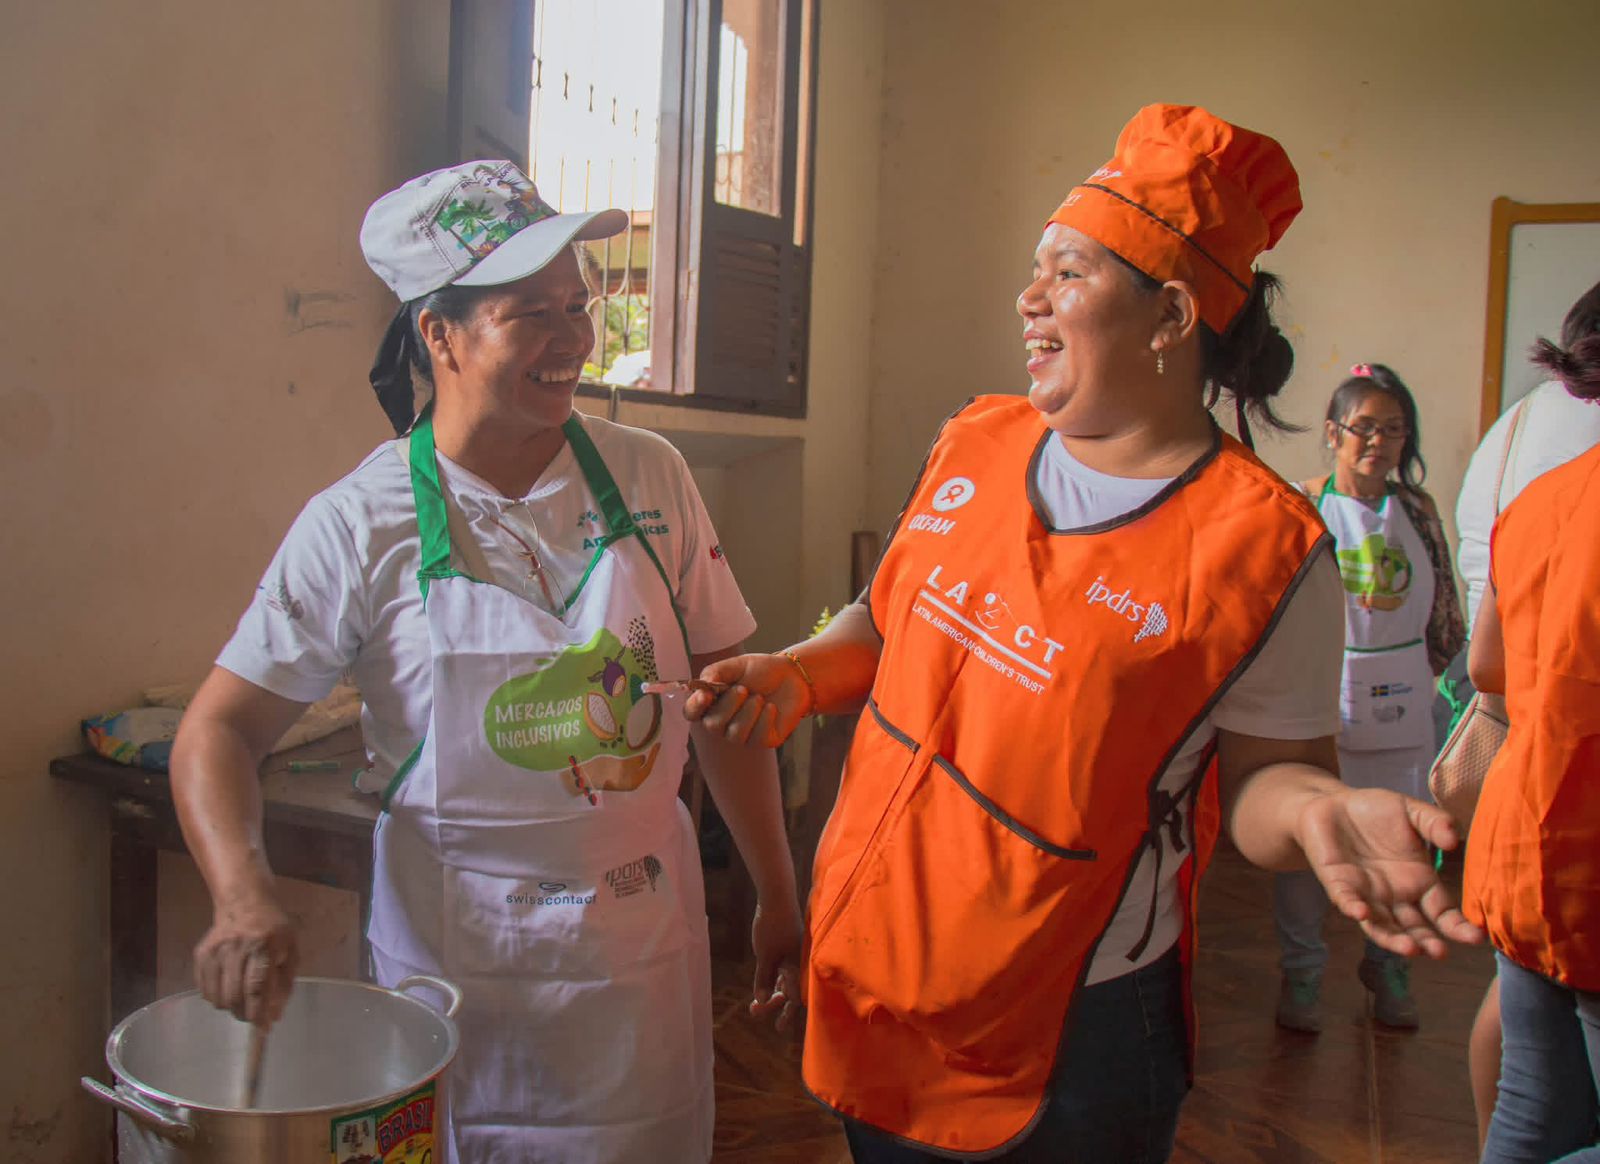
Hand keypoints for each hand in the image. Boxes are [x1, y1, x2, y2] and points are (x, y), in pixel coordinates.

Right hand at [193, 885, 298, 1026]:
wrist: (246, 902)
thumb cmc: (275, 930)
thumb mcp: (290, 951)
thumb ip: (284, 985)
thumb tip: (274, 1018)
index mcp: (263, 946)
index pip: (257, 987)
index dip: (259, 1012)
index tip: (263, 1029)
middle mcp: (237, 949)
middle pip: (235, 996)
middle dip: (245, 1014)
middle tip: (253, 1015)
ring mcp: (215, 951)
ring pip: (218, 997)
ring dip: (231, 1008)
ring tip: (242, 1000)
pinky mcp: (201, 954)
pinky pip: (204, 990)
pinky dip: (216, 998)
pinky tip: (228, 989)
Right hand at [682, 654, 811, 747]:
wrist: (792, 676)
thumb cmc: (761, 671)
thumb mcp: (736, 665)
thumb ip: (715, 672)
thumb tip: (702, 686)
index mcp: (711, 703)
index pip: (692, 713)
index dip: (695, 707)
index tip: (705, 695)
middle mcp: (723, 723)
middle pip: (712, 726)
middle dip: (728, 706)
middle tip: (744, 689)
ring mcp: (742, 735)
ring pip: (735, 734)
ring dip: (748, 712)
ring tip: (759, 697)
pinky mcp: (762, 741)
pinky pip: (757, 738)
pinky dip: (765, 719)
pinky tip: (771, 708)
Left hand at [748, 896, 803, 1031]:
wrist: (776, 897)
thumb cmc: (772, 927)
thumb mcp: (764, 956)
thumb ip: (763, 978)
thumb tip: (760, 1001)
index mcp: (798, 967)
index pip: (795, 998)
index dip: (787, 1014)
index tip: (779, 1028)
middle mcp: (799, 964)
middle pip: (789, 992)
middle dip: (773, 1004)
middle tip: (755, 1013)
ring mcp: (793, 956)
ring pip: (784, 981)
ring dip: (770, 992)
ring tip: (754, 1004)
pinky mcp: (787, 948)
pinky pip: (782, 970)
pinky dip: (772, 980)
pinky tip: (761, 985)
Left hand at [1297, 788, 1484, 958]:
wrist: (1332, 803)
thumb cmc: (1376, 811)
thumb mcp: (1412, 812)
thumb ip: (1435, 823)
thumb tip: (1454, 840)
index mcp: (1419, 882)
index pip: (1442, 912)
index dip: (1458, 926)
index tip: (1476, 938)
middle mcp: (1395, 896)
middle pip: (1414, 927)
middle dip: (1427, 942)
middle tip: (1439, 954)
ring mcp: (1366, 894)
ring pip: (1381, 925)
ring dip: (1393, 939)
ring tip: (1410, 949)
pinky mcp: (1339, 885)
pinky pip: (1346, 901)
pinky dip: (1354, 909)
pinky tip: (1363, 913)